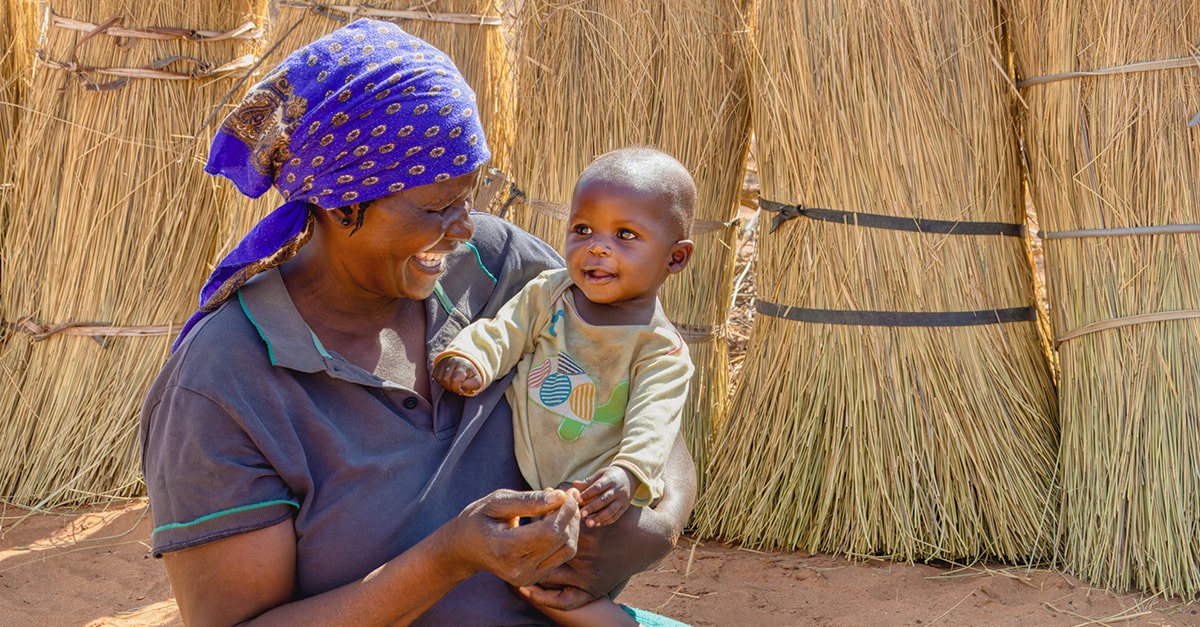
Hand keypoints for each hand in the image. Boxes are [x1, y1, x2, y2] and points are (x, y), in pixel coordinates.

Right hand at [433, 355, 482, 395]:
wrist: (466, 364)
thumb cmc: (471, 375)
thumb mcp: (476, 382)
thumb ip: (470, 386)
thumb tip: (460, 387)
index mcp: (464, 365)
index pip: (455, 380)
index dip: (457, 389)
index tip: (461, 390)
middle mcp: (453, 361)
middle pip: (445, 379)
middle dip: (451, 388)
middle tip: (456, 388)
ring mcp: (445, 361)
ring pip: (439, 378)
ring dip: (445, 385)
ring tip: (452, 384)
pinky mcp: (438, 364)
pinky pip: (435, 376)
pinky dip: (440, 381)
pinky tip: (447, 381)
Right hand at [441, 488, 579, 586]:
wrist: (464, 549)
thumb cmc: (479, 519)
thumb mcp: (497, 502)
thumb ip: (529, 501)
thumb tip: (561, 496)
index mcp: (504, 548)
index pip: (549, 532)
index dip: (565, 510)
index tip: (568, 491)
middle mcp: (517, 568)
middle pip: (561, 540)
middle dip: (570, 515)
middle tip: (567, 495)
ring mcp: (526, 577)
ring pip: (567, 550)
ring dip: (570, 526)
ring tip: (561, 507)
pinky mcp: (533, 578)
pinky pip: (561, 556)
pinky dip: (564, 536)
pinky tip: (554, 521)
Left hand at [518, 434, 695, 611]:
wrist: (652, 539)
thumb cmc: (626, 514)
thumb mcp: (603, 497)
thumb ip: (577, 491)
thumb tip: (553, 485)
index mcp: (585, 530)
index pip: (545, 527)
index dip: (532, 522)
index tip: (521, 519)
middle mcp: (586, 556)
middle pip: (541, 551)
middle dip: (525, 546)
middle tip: (509, 542)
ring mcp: (589, 576)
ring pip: (547, 575)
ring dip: (529, 568)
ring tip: (513, 560)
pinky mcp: (594, 589)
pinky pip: (564, 600)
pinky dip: (546, 598)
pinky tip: (528, 589)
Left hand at [573, 466, 634, 526]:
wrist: (630, 477)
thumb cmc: (611, 475)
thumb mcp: (601, 474)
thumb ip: (588, 481)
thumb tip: (574, 484)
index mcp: (610, 479)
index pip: (598, 487)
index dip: (588, 494)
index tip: (577, 500)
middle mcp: (617, 490)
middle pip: (604, 499)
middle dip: (592, 507)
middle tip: (581, 514)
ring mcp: (622, 499)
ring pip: (611, 510)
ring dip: (599, 517)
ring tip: (589, 523)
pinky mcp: (625, 507)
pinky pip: (616, 516)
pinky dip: (607, 521)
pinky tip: (597, 524)